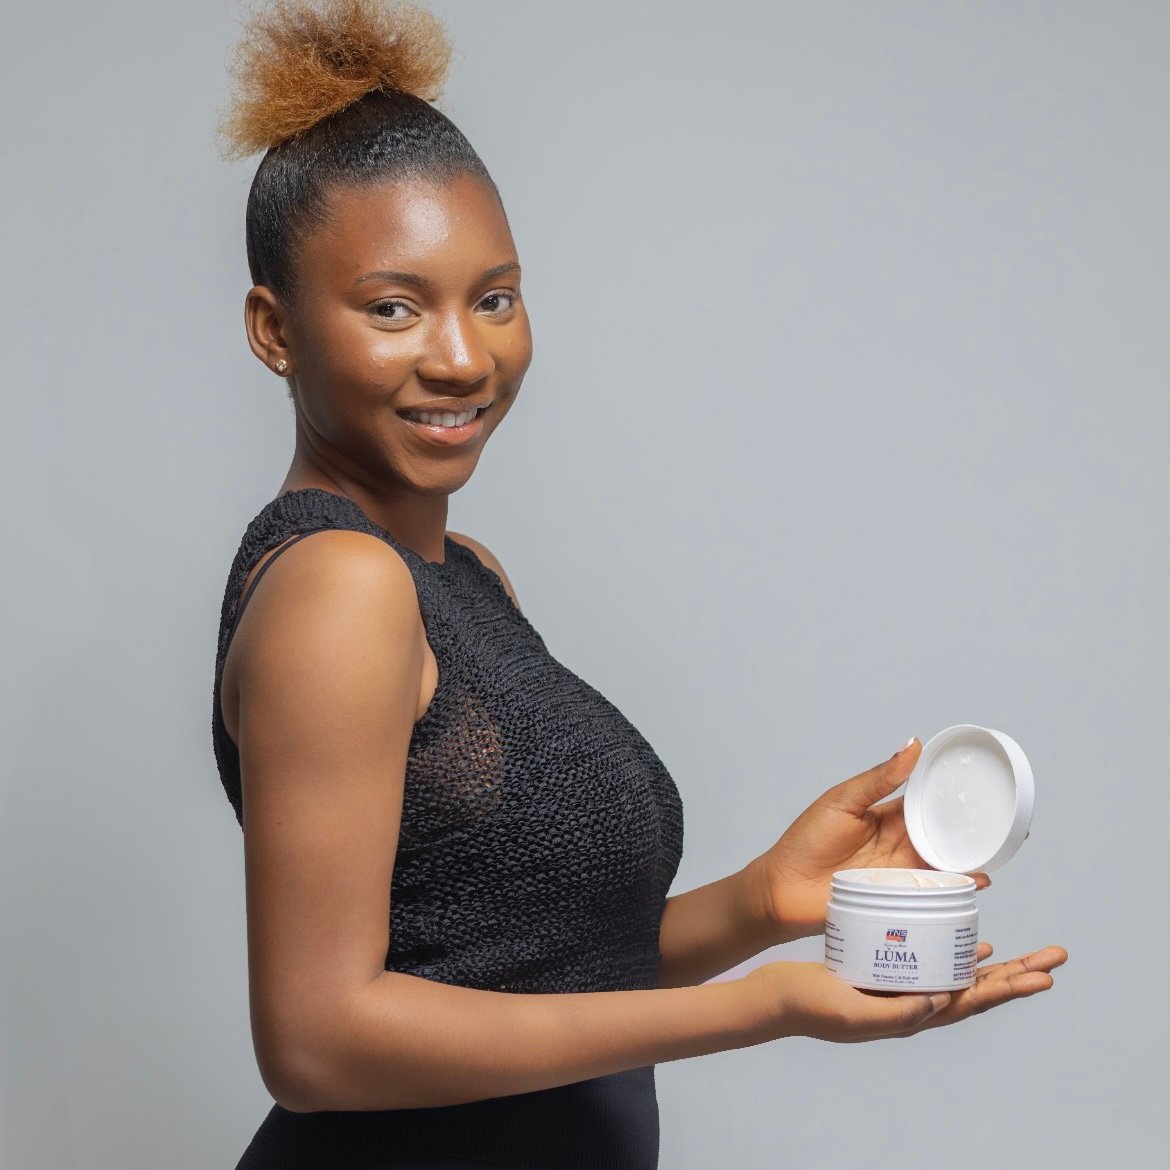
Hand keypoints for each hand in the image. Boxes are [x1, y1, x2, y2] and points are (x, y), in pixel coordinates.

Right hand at [738, 942, 1067, 1044]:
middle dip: (1017, 975)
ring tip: (1025, 955)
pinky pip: (932, 961)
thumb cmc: (809, 1005)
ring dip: (995, 968)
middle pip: (976, 989)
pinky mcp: (885, 970)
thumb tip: (943, 1001)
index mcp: (909, 1017)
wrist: (774, 997)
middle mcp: (912, 1005)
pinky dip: (955, 952)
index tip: (1043, 976)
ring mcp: (899, 989)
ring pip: (959, 976)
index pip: (970, 1003)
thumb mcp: (853, 1012)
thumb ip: (898, 1012)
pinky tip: (967, 941)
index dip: (1008, 989)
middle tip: (1053, 958)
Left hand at [752, 737, 990, 943]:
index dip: (955, 795)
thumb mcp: (843, 801)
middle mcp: (900, 843)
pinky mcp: (900, 898)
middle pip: (945, 835)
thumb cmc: (806, 841)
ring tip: (1000, 850)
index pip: (928, 801)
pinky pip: (934, 891)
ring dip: (973, 859)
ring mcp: (902, 872)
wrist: (784, 890)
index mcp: (888, 816)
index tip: (984, 784)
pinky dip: (957, 887)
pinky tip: (975, 881)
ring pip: (945, 863)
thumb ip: (879, 778)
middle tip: (1010, 825)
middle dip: (976, 831)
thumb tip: (913, 745)